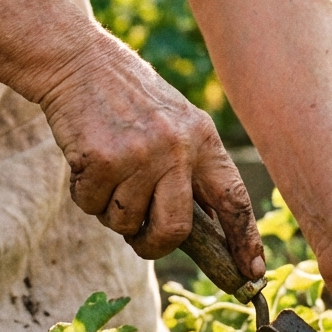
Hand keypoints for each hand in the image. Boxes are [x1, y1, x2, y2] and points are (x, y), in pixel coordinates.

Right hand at [34, 27, 264, 277]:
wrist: (79, 61)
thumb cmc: (128, 99)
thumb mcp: (176, 123)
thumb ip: (192, 168)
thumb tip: (211, 226)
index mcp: (203, 139)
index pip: (234, 199)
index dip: (245, 239)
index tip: (253, 270)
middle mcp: (177, 148)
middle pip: (175, 229)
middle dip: (155, 244)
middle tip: (140, 238)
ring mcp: (140, 154)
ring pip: (126, 222)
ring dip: (111, 210)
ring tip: (108, 171)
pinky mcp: (102, 159)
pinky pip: (92, 206)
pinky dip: (84, 194)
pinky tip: (86, 160)